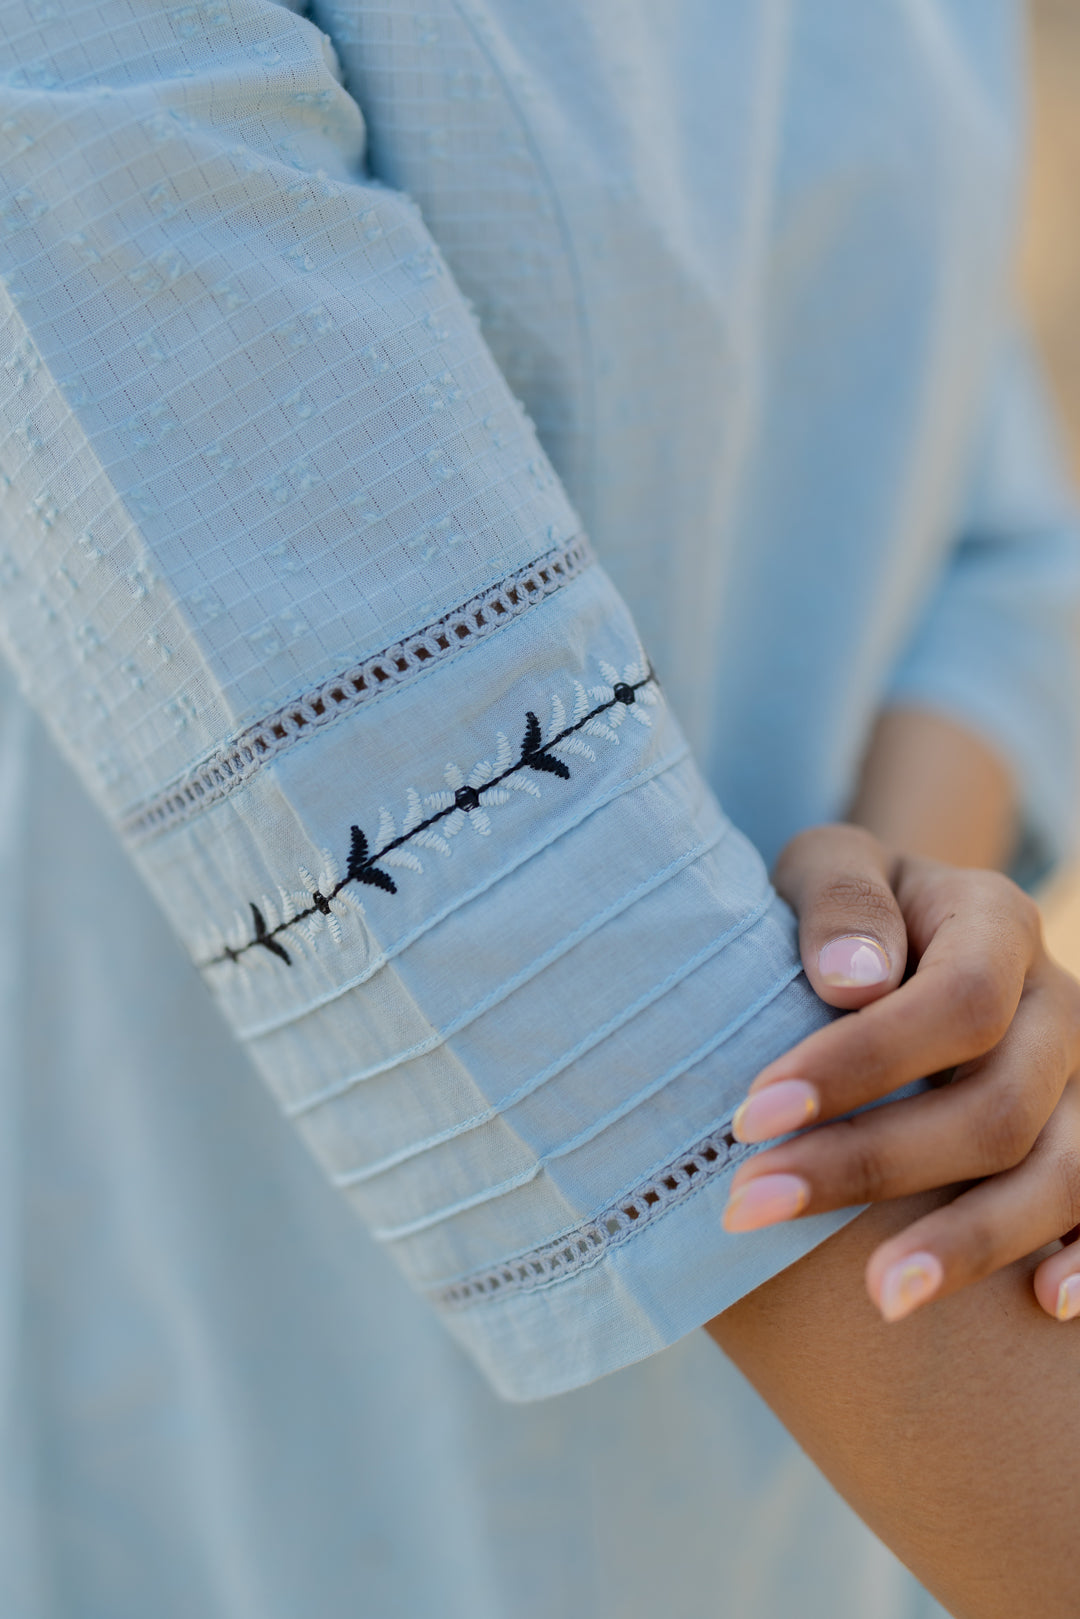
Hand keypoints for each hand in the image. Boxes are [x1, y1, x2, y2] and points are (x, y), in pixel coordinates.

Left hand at [720, 823, 1079, 1324]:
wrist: (904, 929)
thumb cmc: (847, 909)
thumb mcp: (828, 867)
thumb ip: (839, 901)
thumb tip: (851, 981)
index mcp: (995, 924)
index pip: (956, 1003)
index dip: (859, 1065)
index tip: (752, 1117)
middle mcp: (1059, 1002)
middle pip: (1000, 1105)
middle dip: (872, 1166)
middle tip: (750, 1209)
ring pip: (1065, 1173)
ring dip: (973, 1242)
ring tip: (880, 1297)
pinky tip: (1039, 1304)